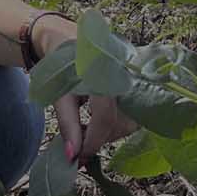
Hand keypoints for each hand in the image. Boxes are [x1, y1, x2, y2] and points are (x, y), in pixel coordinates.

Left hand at [30, 13, 139, 160]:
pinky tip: (100, 119)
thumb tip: (74, 157)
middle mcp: (123, 72)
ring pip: (131, 119)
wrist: (65, 38)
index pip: (104, 117)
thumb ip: (68, 125)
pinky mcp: (138, 80)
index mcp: (101, 72)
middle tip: (82, 143)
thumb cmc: (59, 66)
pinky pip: (135, 112)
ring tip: (89, 128)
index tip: (79, 158)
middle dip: (102, 137)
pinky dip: (118, 122)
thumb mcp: (58, 95)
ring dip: (110, 131)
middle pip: (122, 121)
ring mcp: (134, 75)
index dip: (92, 142)